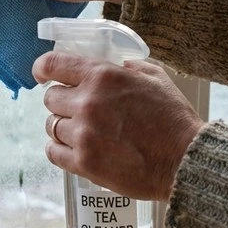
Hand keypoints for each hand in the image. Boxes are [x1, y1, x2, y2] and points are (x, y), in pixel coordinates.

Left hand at [34, 52, 204, 200]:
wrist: (185, 161)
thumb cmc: (174, 120)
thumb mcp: (156, 78)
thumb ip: (130, 67)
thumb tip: (116, 65)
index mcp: (101, 76)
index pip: (52, 64)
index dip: (42, 69)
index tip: (42, 75)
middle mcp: (87, 102)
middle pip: (50, 98)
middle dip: (63, 102)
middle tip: (80, 110)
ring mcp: (83, 134)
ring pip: (52, 126)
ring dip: (64, 127)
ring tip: (85, 133)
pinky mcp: (83, 163)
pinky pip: (53, 152)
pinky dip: (60, 150)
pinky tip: (74, 149)